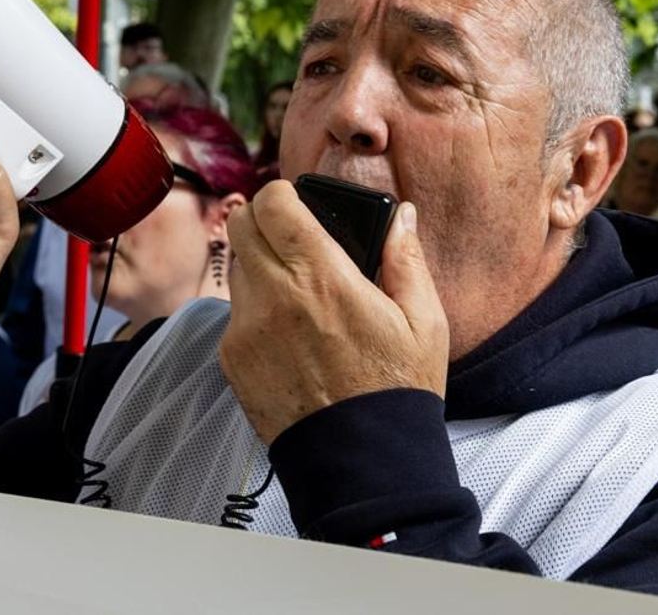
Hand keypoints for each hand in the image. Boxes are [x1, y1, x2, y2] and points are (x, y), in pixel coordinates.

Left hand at [219, 181, 448, 445]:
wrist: (362, 461)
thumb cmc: (397, 390)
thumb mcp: (424, 320)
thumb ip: (405, 258)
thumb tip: (400, 215)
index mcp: (322, 277)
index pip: (272, 203)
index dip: (284, 195)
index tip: (300, 205)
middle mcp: (275, 296)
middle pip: (240, 224)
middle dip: (264, 221)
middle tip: (293, 238)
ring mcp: (247, 329)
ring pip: (236, 267)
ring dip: (258, 265)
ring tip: (296, 290)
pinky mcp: (233, 359)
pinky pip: (234, 313)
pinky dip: (254, 310)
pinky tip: (288, 332)